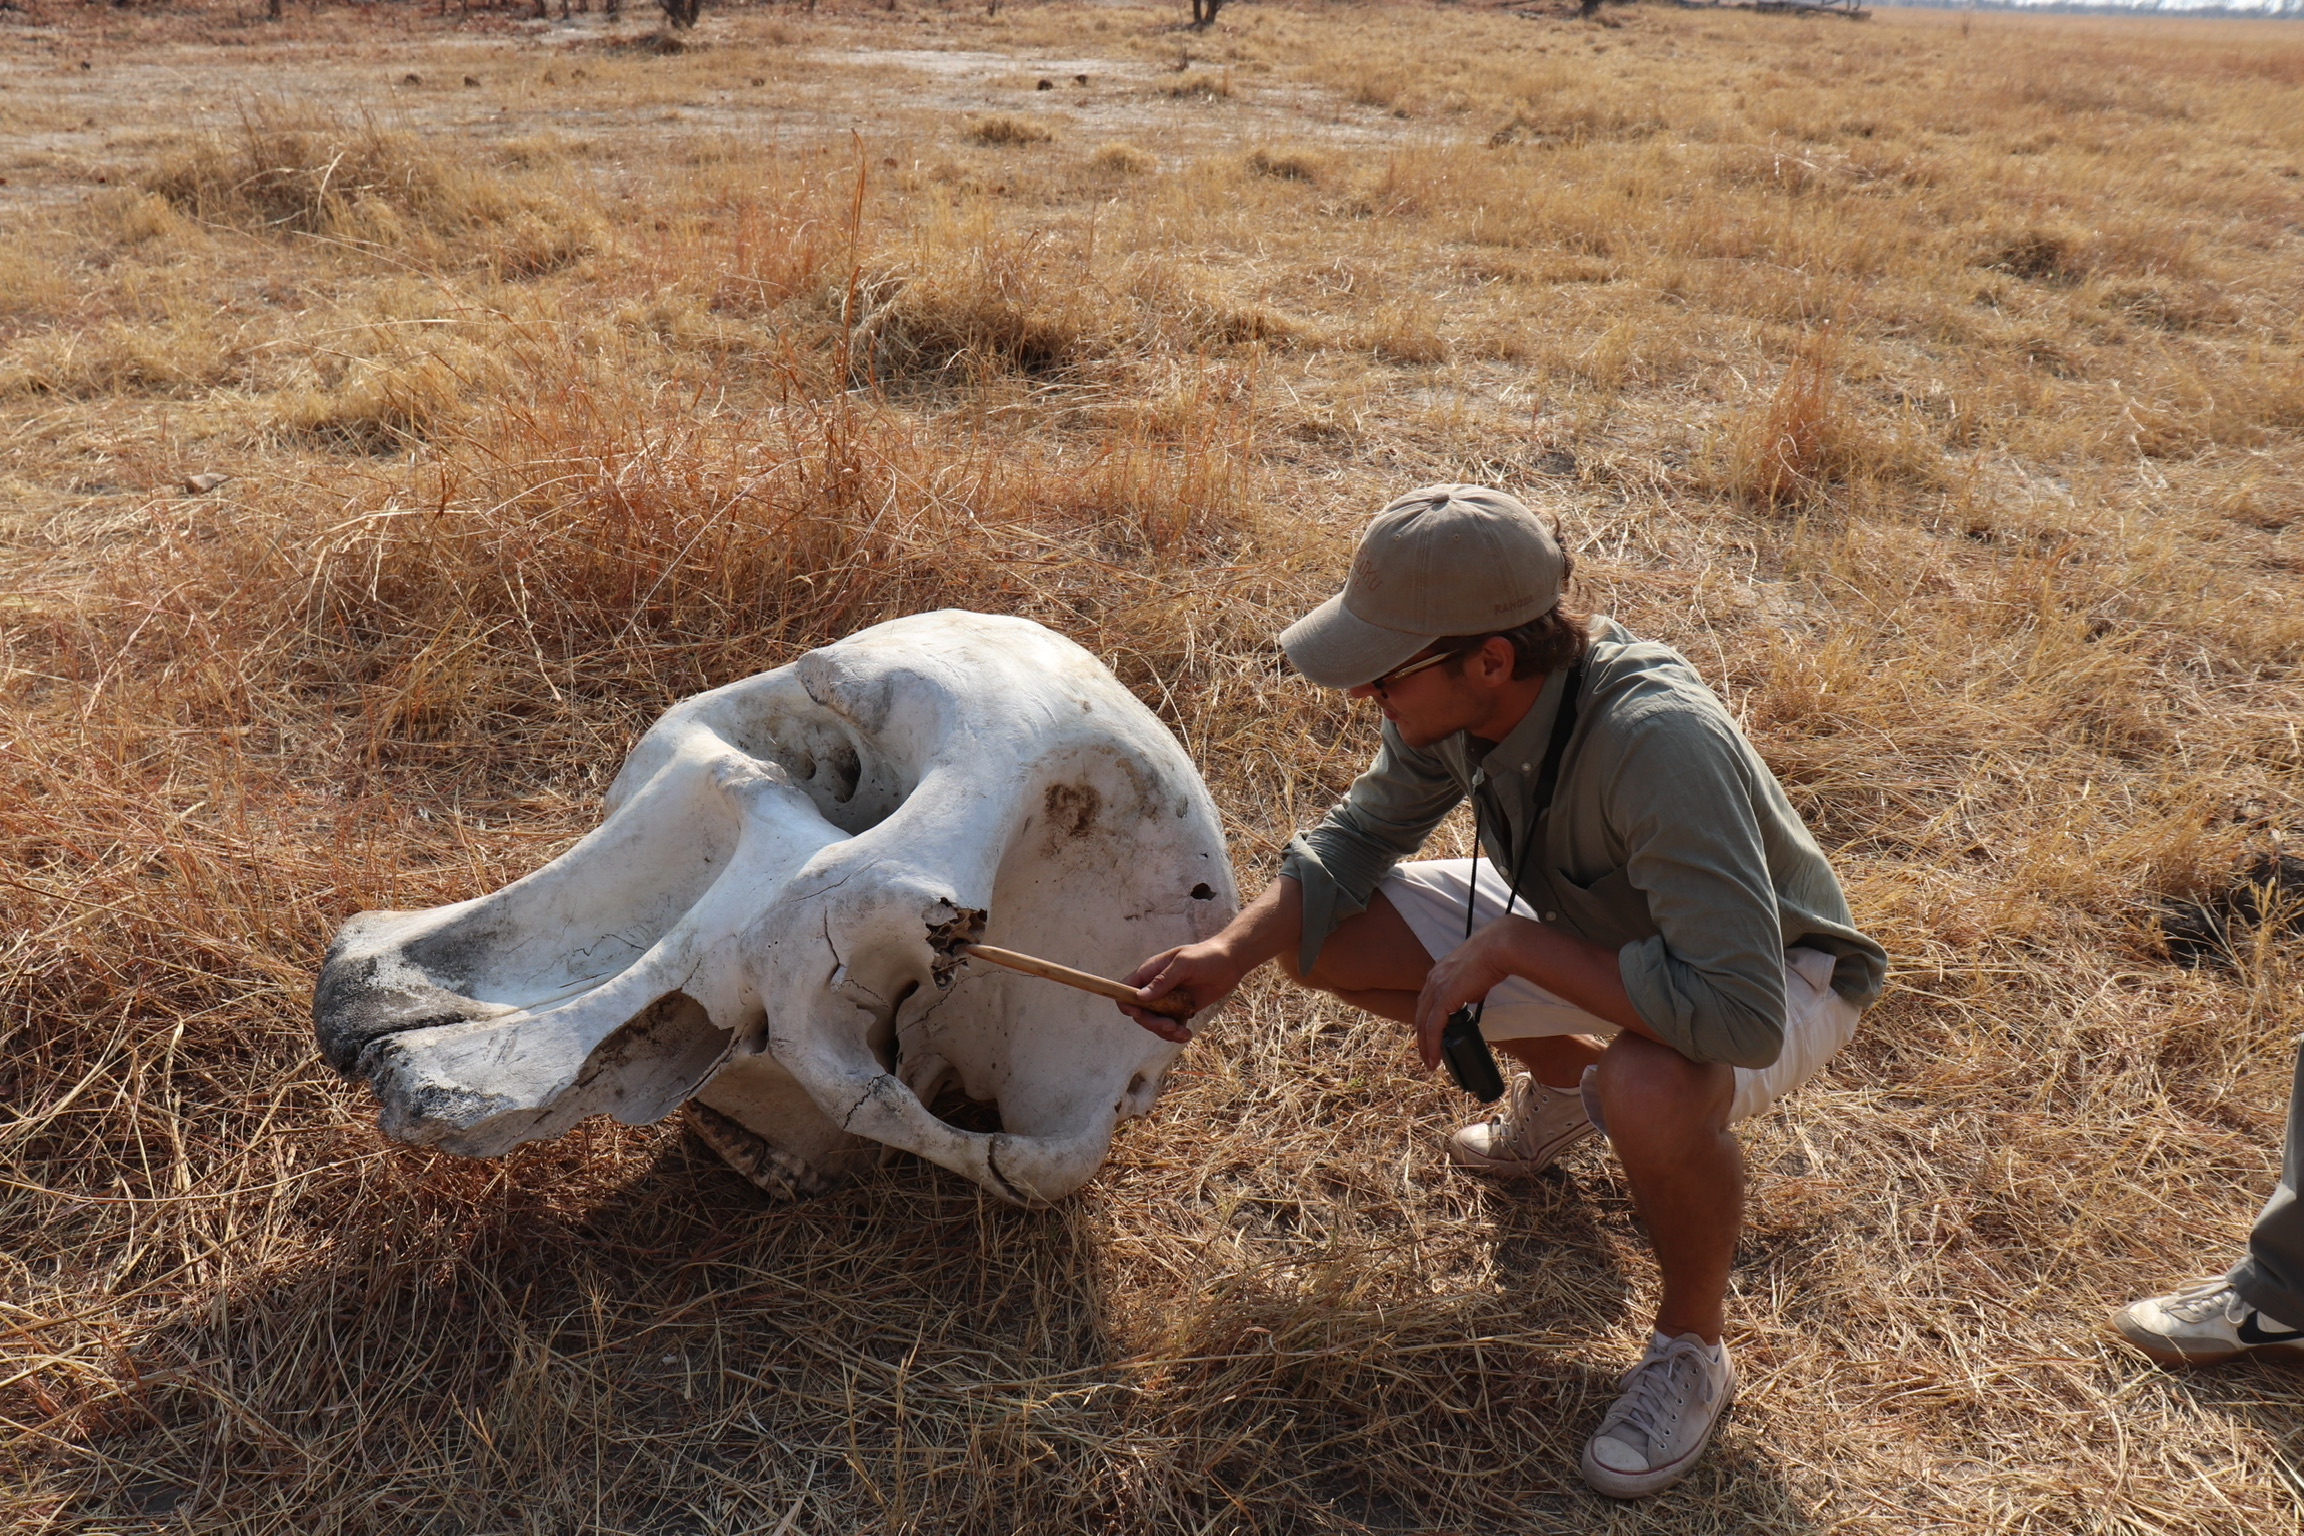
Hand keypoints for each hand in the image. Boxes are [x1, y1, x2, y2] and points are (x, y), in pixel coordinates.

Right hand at [1119, 941, 1244, 1043]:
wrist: (1231, 962)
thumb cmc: (1206, 956)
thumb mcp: (1184, 964)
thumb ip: (1163, 980)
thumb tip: (1140, 996)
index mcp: (1151, 972)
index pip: (1126, 989)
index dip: (1127, 1003)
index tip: (1139, 1013)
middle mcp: (1156, 988)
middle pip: (1140, 1012)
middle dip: (1152, 1022)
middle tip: (1170, 1026)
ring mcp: (1168, 1001)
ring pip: (1155, 1023)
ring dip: (1165, 1032)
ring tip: (1182, 1032)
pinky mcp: (1181, 1010)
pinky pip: (1171, 1027)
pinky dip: (1176, 1034)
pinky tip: (1187, 1034)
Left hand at [1412, 918, 1534, 1070]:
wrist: (1498, 947)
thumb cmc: (1493, 957)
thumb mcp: (1475, 975)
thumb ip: (1468, 988)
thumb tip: (1471, 997)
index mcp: (1438, 973)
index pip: (1426, 1003)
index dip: (1426, 1022)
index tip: (1430, 1037)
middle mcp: (1433, 980)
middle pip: (1420, 1015)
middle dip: (1422, 1038)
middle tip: (1427, 1055)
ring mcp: (1436, 988)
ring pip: (1423, 1024)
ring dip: (1425, 1046)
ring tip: (1430, 1063)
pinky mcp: (1444, 997)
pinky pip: (1433, 1027)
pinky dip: (1432, 1045)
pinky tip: (1435, 1058)